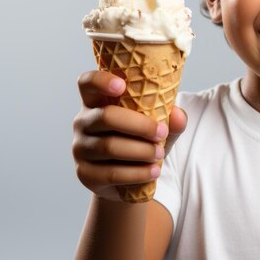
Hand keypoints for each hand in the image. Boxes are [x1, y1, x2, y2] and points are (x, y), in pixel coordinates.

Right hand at [73, 70, 186, 200]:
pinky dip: (137, 173)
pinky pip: (111, 173)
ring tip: (160, 154)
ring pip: (109, 146)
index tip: (122, 85)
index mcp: (97, 102)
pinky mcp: (85, 174)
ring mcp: (80, 149)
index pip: (87, 83)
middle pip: (106, 117)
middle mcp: (83, 122)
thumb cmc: (142, 141)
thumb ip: (170, 117)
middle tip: (161, 133)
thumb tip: (178, 116)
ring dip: (141, 151)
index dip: (100, 81)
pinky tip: (153, 171)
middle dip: (139, 125)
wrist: (129, 179)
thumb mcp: (158, 126)